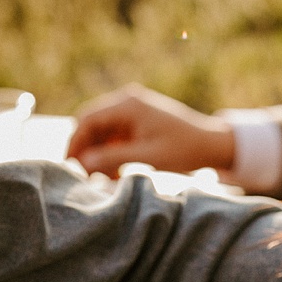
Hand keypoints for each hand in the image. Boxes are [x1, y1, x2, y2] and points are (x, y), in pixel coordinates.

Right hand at [65, 85, 234, 176]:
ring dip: (97, 154)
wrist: (211, 144)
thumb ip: (113, 159)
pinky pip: (113, 136)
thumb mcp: (148, 156)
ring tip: (99, 179)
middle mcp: (126, 102)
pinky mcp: (136, 122)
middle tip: (81, 176)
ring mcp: (131, 111)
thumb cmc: (184, 149)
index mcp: (128, 105)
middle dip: (85, 150)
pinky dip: (109, 154)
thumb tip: (83, 164)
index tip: (71, 166)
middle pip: (91, 125)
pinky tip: (113, 174)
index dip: (75, 143)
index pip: (88, 120)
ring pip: (101, 133)